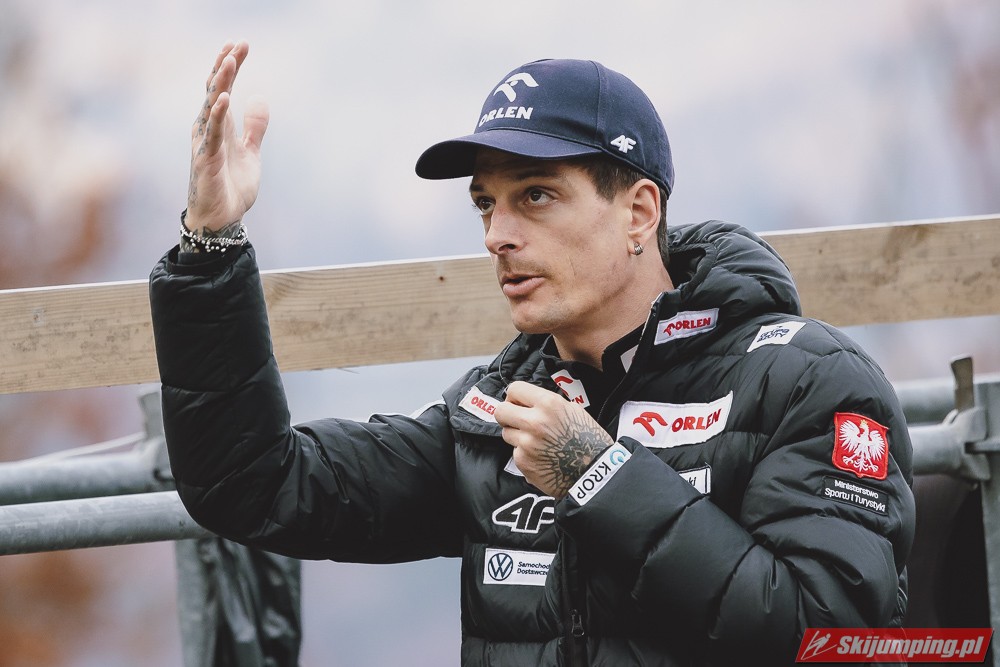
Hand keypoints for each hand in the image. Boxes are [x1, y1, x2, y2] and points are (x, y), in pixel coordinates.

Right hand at [186, 41, 268, 233]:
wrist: (223, 219)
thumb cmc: (231, 187)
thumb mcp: (251, 153)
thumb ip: (255, 128)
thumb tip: (259, 98)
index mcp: (219, 126)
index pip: (223, 88)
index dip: (232, 67)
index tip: (241, 44)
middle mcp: (207, 129)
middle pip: (214, 90)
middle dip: (225, 66)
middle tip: (235, 44)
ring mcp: (205, 143)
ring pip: (211, 106)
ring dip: (220, 82)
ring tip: (229, 60)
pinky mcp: (205, 160)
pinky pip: (211, 134)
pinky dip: (217, 115)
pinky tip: (223, 97)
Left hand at [494, 381, 613, 497]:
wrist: (594, 471)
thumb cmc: (588, 440)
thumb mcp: (573, 410)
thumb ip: (548, 403)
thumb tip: (527, 401)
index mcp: (549, 404)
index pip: (514, 389)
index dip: (515, 396)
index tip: (518, 402)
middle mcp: (535, 422)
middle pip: (500, 411)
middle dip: (507, 414)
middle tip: (516, 420)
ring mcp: (527, 444)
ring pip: (506, 433)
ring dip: (516, 435)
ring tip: (535, 441)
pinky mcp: (523, 462)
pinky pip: (515, 452)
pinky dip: (525, 454)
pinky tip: (540, 456)